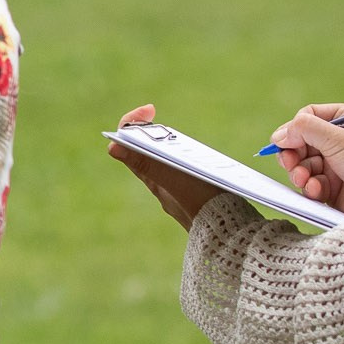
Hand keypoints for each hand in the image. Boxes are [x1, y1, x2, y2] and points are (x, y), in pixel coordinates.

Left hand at [106, 102, 222, 231]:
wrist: (230, 234)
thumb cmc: (202, 205)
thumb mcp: (173, 179)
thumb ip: (146, 163)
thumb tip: (113, 147)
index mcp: (151, 178)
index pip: (128, 146)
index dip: (133, 125)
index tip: (150, 109)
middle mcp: (160, 184)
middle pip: (147, 151)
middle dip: (156, 134)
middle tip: (170, 127)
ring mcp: (176, 191)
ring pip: (168, 161)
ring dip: (175, 147)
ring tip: (190, 144)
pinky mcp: (194, 196)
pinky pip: (185, 172)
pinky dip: (190, 161)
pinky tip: (206, 162)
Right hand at [268, 101, 343, 225]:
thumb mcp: (340, 140)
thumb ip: (305, 130)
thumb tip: (278, 135)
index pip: (308, 117)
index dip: (294, 129)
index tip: (285, 142)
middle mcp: (340, 142)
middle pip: (300, 142)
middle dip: (293, 154)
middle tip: (289, 163)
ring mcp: (336, 165)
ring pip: (302, 165)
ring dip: (299, 172)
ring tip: (304, 180)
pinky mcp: (333, 188)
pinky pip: (310, 184)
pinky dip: (310, 187)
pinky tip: (318, 191)